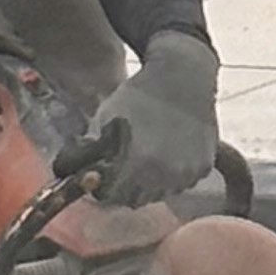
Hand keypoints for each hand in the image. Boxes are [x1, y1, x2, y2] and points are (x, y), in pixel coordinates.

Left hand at [84, 30, 219, 203]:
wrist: (184, 75)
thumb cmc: (139, 95)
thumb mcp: (104, 118)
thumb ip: (88, 153)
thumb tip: (73, 178)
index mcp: (136, 162)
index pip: (109, 195)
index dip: (100, 184)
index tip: (100, 170)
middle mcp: (165, 174)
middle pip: (133, 199)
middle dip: (121, 186)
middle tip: (120, 162)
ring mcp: (187, 173)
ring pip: (157, 194)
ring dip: (146, 183)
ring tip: (145, 154)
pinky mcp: (203, 169)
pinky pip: (179, 185)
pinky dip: (170, 176)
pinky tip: (166, 151)